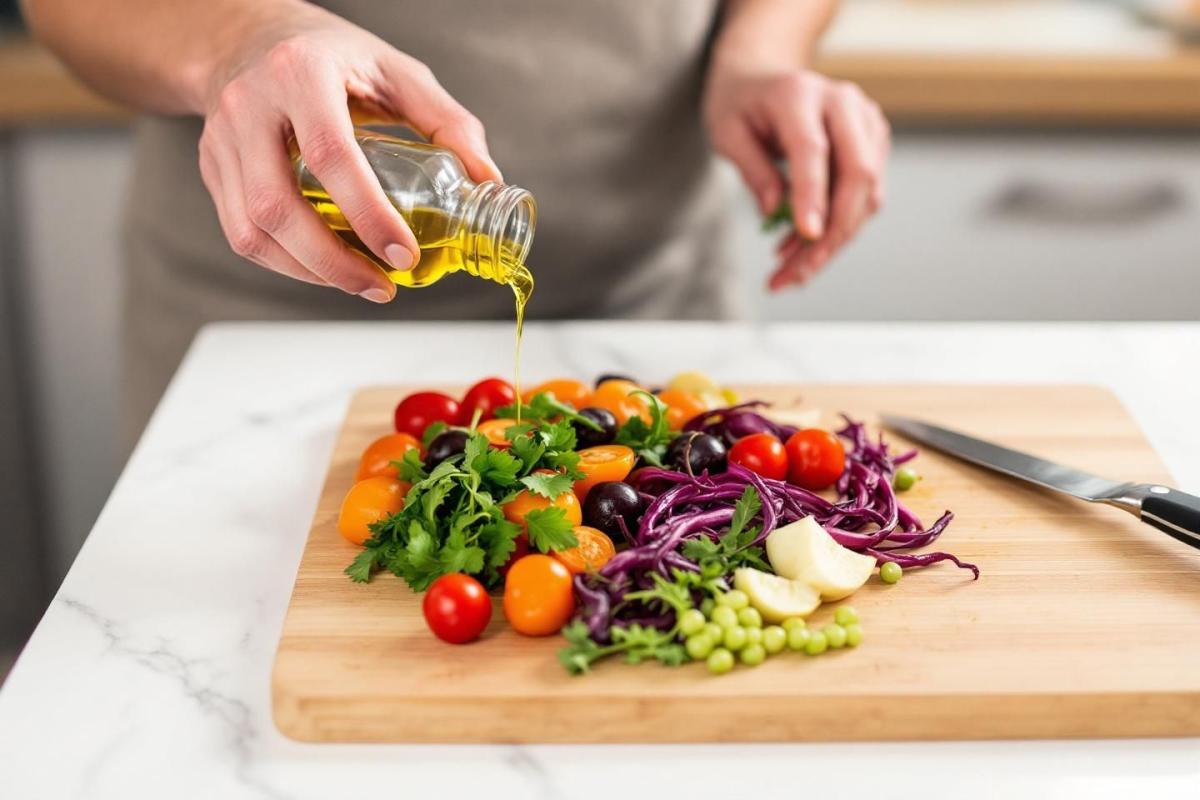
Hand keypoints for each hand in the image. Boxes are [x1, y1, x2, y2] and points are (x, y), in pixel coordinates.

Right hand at [198, 3, 499, 301]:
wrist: (249, 37)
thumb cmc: (333, 56)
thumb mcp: (398, 72)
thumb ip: (448, 123)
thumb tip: (487, 182)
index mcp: (302, 73)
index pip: (331, 156)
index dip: (368, 215)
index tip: (403, 255)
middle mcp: (250, 105)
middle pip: (279, 206)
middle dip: (334, 262)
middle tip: (383, 286)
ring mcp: (223, 139)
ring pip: (253, 229)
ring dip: (310, 271)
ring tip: (361, 283)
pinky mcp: (212, 168)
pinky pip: (241, 232)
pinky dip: (286, 263)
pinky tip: (324, 267)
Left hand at [704, 66, 889, 289]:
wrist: (765, 76)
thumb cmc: (741, 105)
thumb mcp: (727, 133)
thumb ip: (752, 169)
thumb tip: (774, 210)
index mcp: (799, 94)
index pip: (814, 150)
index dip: (813, 196)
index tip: (807, 237)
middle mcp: (843, 102)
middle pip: (857, 173)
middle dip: (833, 232)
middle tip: (796, 275)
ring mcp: (865, 121)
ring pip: (868, 193)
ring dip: (834, 241)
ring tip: (789, 272)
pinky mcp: (874, 142)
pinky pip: (866, 197)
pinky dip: (838, 229)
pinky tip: (804, 248)